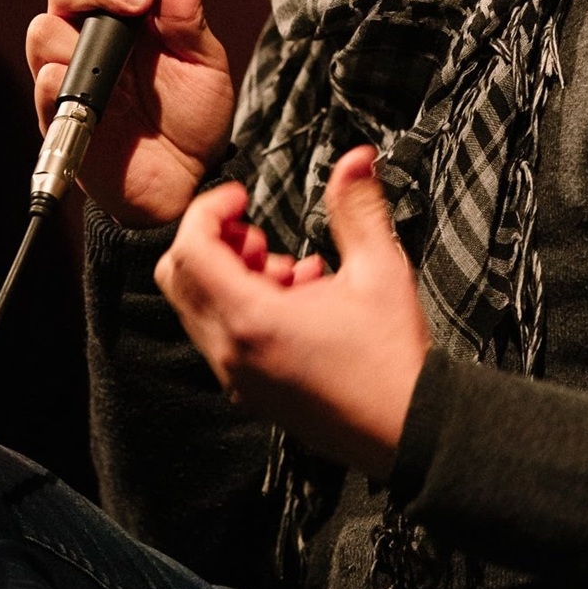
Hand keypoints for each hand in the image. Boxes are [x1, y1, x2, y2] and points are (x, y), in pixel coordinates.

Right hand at [26, 0, 235, 225]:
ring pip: (46, 25)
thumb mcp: (204, 61)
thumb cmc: (192, 115)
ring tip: (124, 34)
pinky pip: (45, 84)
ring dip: (80, 20)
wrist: (185, 180)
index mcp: (126, 5)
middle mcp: (91, 30)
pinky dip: (58, 74)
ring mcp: (72, 69)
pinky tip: (78, 73)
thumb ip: (190, 15)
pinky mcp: (60, 112)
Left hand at [154, 145, 431, 479]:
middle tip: (259, 234)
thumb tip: (356, 157)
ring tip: (290, 269)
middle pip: (178, 278)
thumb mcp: (379, 269)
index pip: (189, 249)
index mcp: (251, 319)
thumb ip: (358, 208)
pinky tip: (301, 298)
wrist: (409, 431)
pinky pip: (221, 337)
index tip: (242, 196)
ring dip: (231, 276)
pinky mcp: (251, 393)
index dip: (209, 210)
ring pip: (198, 308)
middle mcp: (230, 353)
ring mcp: (237, 378)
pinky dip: (242, 307)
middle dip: (214, 243)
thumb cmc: (391, 356)